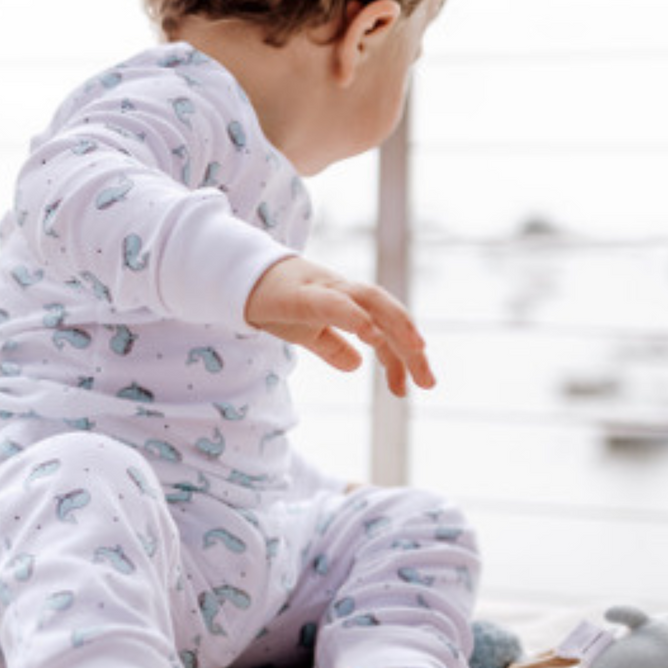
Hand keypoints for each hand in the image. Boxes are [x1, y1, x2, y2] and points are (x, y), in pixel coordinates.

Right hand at [244, 256, 434, 396]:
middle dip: (411, 346)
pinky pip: (336, 303)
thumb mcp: (307, 333)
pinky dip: (357, 317)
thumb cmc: (276, 303)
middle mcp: (345, 292)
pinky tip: (373, 335)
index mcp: (348, 304)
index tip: (413, 387)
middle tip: (428, 382)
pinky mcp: (304, 293)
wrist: (239, 281)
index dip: (402, 356)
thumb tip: (356, 364)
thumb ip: (332, 347)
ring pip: (373, 301)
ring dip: (398, 325)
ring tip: (417, 352)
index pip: (385, 328)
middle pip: (389, 313)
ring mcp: (327, 288)